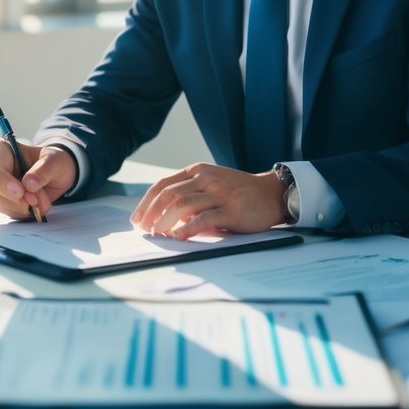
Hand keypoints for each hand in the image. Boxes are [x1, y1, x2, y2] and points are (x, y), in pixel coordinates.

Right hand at [0, 140, 77, 219]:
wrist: (58, 174)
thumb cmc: (52, 160)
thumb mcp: (54, 159)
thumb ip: (43, 170)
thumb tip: (29, 185)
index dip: (3, 184)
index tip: (21, 192)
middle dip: (16, 200)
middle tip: (36, 200)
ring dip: (23, 207)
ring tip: (42, 200)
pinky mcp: (3, 202)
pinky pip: (9, 212)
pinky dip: (25, 212)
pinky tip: (37, 205)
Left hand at [130, 162, 286, 238]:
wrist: (271, 194)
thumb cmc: (237, 193)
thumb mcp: (211, 186)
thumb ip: (190, 197)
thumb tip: (165, 217)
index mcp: (197, 171)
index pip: (163, 185)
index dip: (146, 203)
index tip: (137, 219)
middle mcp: (206, 178)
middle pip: (169, 195)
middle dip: (151, 214)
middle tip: (144, 230)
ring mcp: (219, 193)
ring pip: (182, 204)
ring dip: (165, 221)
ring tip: (157, 234)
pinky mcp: (232, 209)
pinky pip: (204, 218)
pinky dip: (188, 228)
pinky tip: (179, 237)